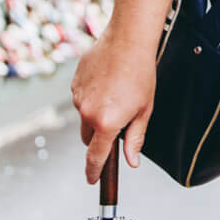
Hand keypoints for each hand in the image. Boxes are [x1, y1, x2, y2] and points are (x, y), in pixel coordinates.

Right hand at [71, 31, 156, 182]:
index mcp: (106, 123)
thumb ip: (135, 138)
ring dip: (96, 112)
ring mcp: (78, 97)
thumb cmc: (141, 74)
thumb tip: (131, 161)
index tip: (93, 179)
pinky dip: (92, 95)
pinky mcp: (74, 83)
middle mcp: (87, 112)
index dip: (94, 171)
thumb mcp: (144, 109)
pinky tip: (107, 81)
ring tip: (117, 92)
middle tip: (117, 121)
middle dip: (99, 136)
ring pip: (85, 115)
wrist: (128, 40)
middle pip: (88, 137)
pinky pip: (81, 97)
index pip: (95, 157)